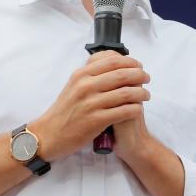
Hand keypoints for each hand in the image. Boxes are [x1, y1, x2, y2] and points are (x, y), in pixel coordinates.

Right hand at [31, 50, 149, 160]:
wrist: (49, 134)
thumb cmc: (64, 110)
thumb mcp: (73, 85)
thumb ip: (91, 74)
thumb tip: (114, 63)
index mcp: (81, 74)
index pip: (112, 61)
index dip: (131, 62)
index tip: (139, 66)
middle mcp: (86, 86)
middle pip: (122, 74)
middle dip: (140, 75)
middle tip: (147, 78)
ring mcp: (91, 103)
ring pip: (126, 93)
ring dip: (141, 93)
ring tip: (146, 95)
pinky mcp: (96, 120)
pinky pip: (123, 111)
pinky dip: (135, 108)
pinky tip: (138, 109)